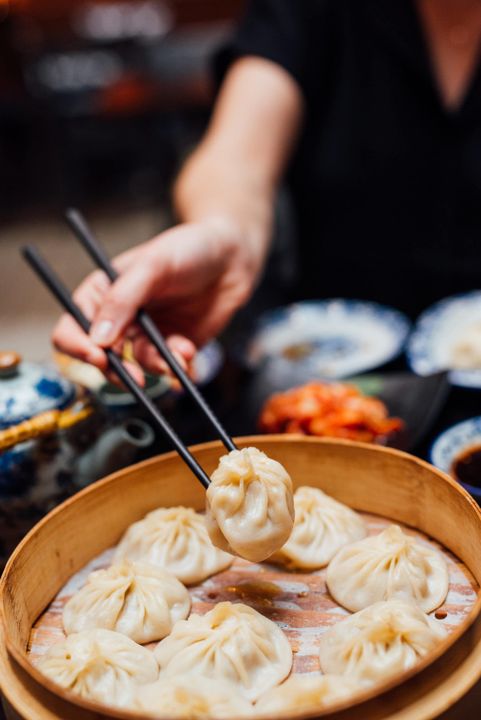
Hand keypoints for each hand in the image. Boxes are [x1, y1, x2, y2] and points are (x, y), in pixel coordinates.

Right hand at [52, 217, 256, 383]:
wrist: (232, 258)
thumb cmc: (189, 249)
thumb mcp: (153, 265)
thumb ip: (124, 299)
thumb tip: (98, 339)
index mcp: (103, 292)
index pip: (72, 325)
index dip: (77, 345)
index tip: (98, 355)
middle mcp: (120, 317)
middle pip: (100, 356)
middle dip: (116, 371)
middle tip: (134, 378)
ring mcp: (146, 333)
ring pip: (136, 366)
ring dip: (156, 366)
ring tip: (180, 352)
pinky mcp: (171, 346)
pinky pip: (166, 367)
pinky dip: (177, 365)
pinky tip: (189, 350)